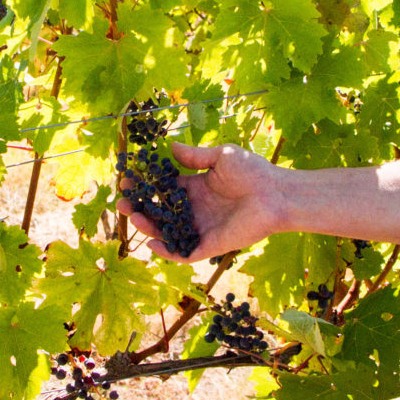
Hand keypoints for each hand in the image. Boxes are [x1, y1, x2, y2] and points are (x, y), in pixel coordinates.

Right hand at [118, 141, 288, 262]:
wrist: (277, 194)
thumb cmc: (254, 171)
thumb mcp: (221, 156)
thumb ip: (196, 156)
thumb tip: (172, 147)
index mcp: (196, 187)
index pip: (163, 189)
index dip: (144, 186)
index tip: (127, 179)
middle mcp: (195, 209)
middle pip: (160, 212)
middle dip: (139, 208)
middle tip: (121, 203)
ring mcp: (202, 228)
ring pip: (168, 233)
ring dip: (149, 227)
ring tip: (133, 217)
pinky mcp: (211, 245)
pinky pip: (185, 253)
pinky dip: (168, 252)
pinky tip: (153, 243)